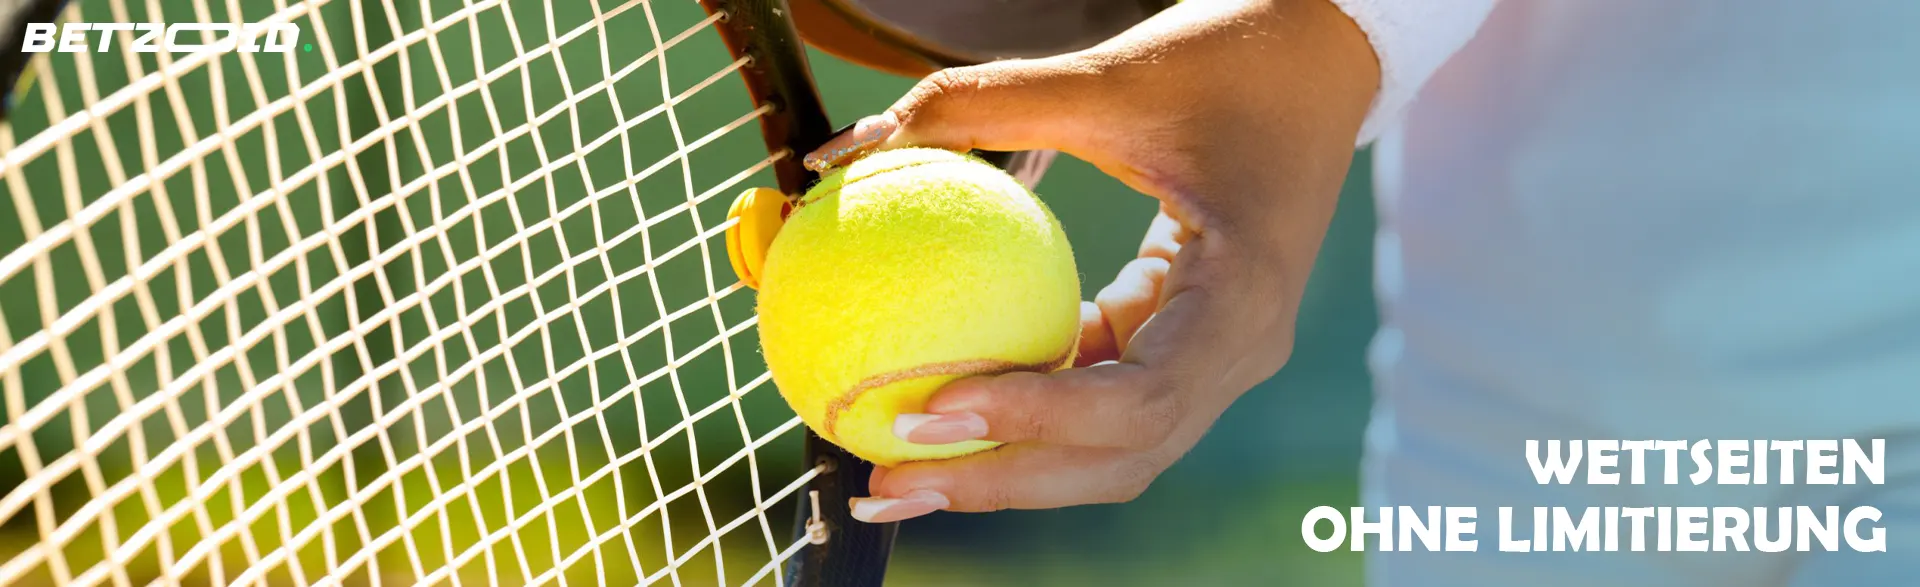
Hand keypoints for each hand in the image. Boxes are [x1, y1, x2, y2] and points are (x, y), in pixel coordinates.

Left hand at [804, 0, 1380, 522]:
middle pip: (1119, 460)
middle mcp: (1237, 351)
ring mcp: (1214, 359)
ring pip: (1108, 452)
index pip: (1140, 399)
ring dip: (1004, 470)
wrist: (1316, 58)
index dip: (1036, 421)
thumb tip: (844, 150)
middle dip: (1001, 483)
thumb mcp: (1107, 77)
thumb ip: (978, 106)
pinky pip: (1097, 401)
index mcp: (1241, 298)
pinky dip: (1022, 415)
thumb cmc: (1227, 58)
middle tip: (887, 481)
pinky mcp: (1181, 346)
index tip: (935, 407)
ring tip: (894, 474)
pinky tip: (939, 407)